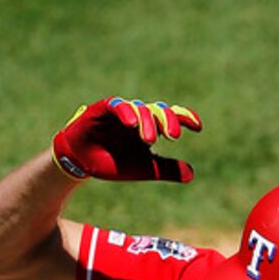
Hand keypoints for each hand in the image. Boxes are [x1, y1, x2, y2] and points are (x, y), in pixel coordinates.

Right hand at [51, 97, 200, 182]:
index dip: (183, 118)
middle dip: (167, 121)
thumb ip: (166, 169)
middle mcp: (136, 116)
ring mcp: (120, 111)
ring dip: (146, 122)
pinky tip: (131, 124)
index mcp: (147, 127)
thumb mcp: (143, 169)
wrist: (81, 165)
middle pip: (156, 111)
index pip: (168, 117)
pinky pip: (116, 106)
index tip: (197, 127)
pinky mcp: (102, 109)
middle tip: (174, 136)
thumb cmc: (112, 163)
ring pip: (138, 108)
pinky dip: (125, 112)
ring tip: (150, 140)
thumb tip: (191, 174)